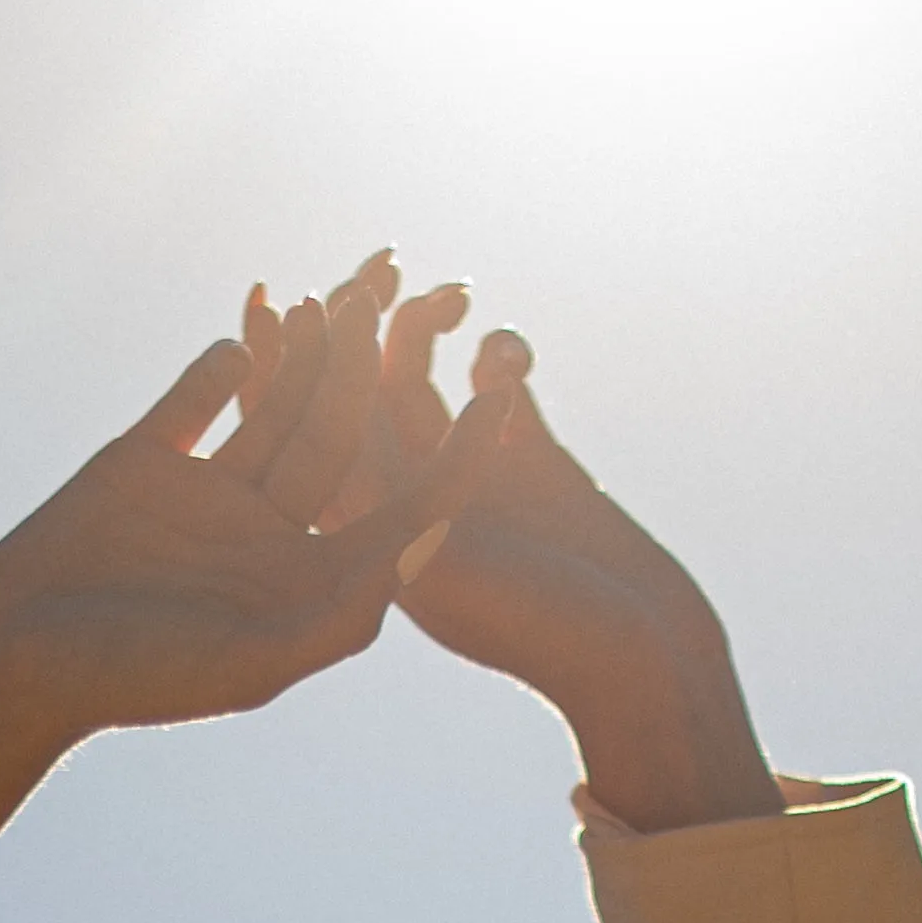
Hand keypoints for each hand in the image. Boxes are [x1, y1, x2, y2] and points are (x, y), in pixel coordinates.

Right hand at [0, 256, 519, 922]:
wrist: (3, 666)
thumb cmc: (126, 681)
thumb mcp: (248, 662)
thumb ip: (336, 611)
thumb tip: (422, 548)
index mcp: (305, 585)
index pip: (399, 509)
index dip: (454, 457)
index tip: (502, 398)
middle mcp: (265, 536)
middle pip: (337, 440)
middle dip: (366, 373)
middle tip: (396, 301)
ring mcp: (206, 494)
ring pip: (274, 407)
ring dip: (305, 353)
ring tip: (337, 295)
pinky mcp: (143, 460)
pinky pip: (197, 398)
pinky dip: (225, 364)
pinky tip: (251, 335)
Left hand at [319, 290, 779, 834]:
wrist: (642, 659)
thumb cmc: (544, 635)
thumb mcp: (450, 575)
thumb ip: (390, 510)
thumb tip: (326, 444)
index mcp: (363, 537)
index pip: (300, 438)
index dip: (280, 369)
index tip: (278, 300)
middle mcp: (403, 502)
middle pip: (352, 392)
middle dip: (358, 323)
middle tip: (376, 264)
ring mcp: (466, 476)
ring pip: (421, 376)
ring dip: (427, 326)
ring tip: (453, 295)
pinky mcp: (531, 460)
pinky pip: (498, 382)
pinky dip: (500, 354)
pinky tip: (512, 353)